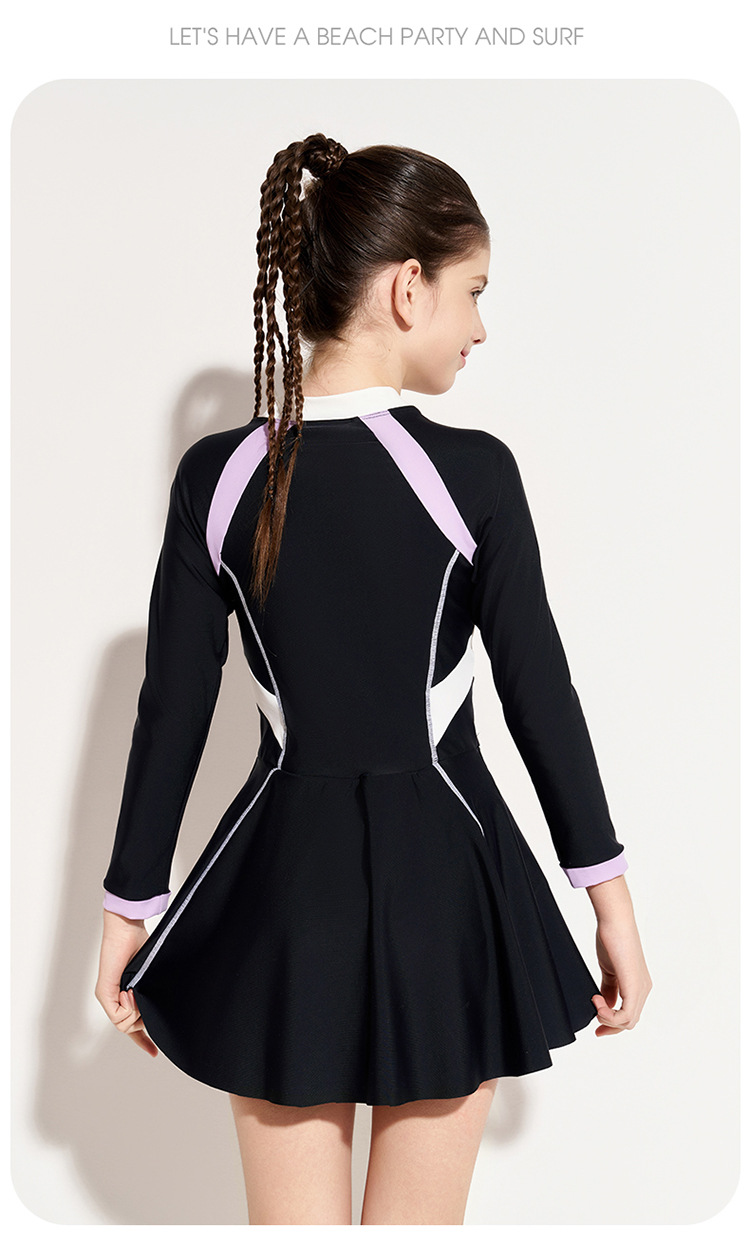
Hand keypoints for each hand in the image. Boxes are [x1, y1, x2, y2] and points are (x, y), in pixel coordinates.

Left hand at [95, 909, 158, 1056]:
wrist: (126, 928)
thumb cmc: (139, 943)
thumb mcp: (149, 974)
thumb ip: (150, 991)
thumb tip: (156, 1007)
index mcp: (123, 994)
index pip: (130, 1024)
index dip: (142, 1041)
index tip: (154, 1052)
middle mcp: (112, 998)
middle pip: (128, 1028)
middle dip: (142, 1021)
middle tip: (143, 999)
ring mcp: (106, 997)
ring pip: (123, 1026)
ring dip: (135, 1012)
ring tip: (137, 991)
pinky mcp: (104, 993)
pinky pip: (118, 1017)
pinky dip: (129, 1008)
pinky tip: (131, 992)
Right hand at [590, 912, 651, 1035]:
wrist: (615, 922)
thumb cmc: (612, 939)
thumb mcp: (609, 970)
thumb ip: (609, 989)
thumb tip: (604, 1005)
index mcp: (639, 985)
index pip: (630, 1016)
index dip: (612, 1024)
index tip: (596, 1027)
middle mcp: (644, 989)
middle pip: (629, 1023)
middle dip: (609, 1027)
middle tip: (594, 1025)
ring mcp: (641, 989)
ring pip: (628, 1022)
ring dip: (607, 1019)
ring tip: (595, 1002)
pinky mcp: (634, 986)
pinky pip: (625, 1016)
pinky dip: (608, 1015)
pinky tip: (597, 1001)